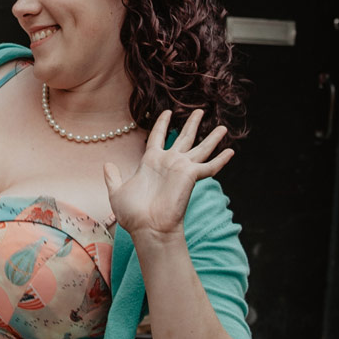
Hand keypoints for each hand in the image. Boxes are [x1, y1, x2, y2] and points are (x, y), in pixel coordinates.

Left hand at [104, 109, 233, 241]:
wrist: (147, 228)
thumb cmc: (133, 214)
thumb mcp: (117, 191)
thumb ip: (113, 177)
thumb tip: (107, 165)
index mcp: (150, 162)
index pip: (157, 137)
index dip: (162, 124)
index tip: (167, 112)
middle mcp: (168, 163)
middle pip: (184, 138)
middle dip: (192, 124)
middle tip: (200, 110)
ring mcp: (181, 169)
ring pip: (200, 148)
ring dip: (212, 138)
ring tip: (223, 127)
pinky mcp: (191, 177)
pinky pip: (210, 166)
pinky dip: (221, 160)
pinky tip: (231, 151)